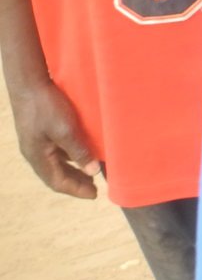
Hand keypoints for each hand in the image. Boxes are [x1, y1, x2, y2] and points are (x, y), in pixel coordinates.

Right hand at [9, 75, 98, 198]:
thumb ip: (79, 151)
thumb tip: (93, 172)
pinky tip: (80, 154)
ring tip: (90, 174)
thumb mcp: (66, 129)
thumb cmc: (46, 107)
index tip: (94, 195)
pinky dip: (69, 158)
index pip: (58, 182)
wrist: (28, 83)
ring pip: (56, 164)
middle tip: (95, 189)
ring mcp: (36, 143)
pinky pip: (55, 152)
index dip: (76, 190)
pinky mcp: (40, 132)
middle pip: (56, 175)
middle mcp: (35, 154)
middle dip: (75, 183)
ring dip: (73, 171)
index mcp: (38, 157)